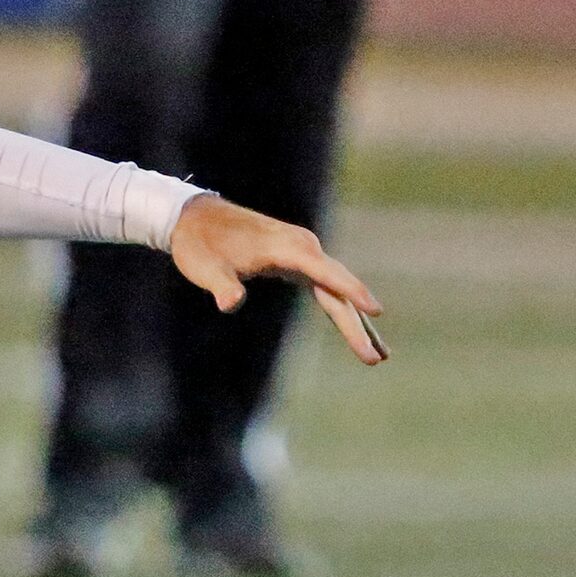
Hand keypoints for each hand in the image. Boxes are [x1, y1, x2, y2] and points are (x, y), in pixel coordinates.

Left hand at [168, 194, 388, 365]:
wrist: (196, 218)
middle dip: (358, 324)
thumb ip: (222, 285)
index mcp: (287, 248)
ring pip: (337, 291)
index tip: (375, 310)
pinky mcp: (298, 261)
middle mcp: (303, 248)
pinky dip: (342, 309)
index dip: (351, 291)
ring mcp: (304, 253)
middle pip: (338, 290)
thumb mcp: (205, 268)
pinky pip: (327, 287)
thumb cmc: (200, 245)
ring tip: (379, 354)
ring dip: (357, 321)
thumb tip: (231, 302)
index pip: (326, 273)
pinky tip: (356, 329)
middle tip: (375, 358)